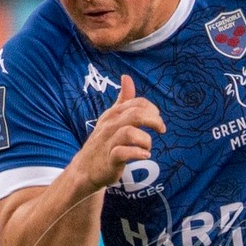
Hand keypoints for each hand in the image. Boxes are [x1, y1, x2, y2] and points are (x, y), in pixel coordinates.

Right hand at [75, 75, 164, 190]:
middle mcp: (110, 126)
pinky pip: (123, 153)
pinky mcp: (109, 160)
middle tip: (160, 130)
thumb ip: (122, 99)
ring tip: (147, 147)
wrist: (84, 169)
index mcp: (113, 114)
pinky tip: (144, 156)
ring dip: (145, 140)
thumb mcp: (110, 118)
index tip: (158, 120)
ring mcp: (108, 142)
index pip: (137, 103)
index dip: (152, 110)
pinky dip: (137, 154)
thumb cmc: (102, 142)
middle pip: (136, 114)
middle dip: (154, 121)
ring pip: (129, 133)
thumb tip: (127, 77)